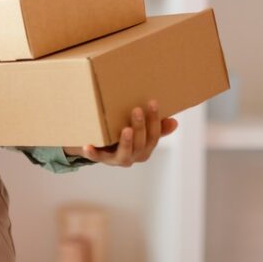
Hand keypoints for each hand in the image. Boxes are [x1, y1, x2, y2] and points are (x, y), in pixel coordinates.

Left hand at [63, 100, 177, 166]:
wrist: (101, 149)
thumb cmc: (124, 135)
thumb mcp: (141, 131)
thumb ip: (156, 127)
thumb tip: (174, 122)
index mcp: (146, 147)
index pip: (154, 135)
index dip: (155, 120)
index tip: (152, 102)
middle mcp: (135, 156)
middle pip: (141, 143)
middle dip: (140, 126)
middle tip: (136, 110)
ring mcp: (118, 159)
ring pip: (125, 153)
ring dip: (126, 142)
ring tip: (126, 130)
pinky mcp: (102, 159)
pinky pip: (97, 157)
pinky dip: (93, 153)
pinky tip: (87, 146)